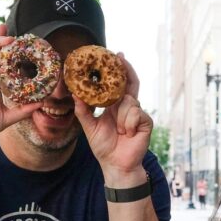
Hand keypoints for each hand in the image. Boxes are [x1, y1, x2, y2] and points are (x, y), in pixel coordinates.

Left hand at [74, 54, 150, 183]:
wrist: (116, 165)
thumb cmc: (104, 147)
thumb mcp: (89, 127)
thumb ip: (83, 111)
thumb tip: (74, 95)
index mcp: (115, 107)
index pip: (118, 85)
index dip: (119, 71)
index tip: (115, 55)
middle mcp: (127, 107)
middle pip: (130, 84)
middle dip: (126, 70)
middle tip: (121, 57)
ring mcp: (138, 114)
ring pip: (129, 102)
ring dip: (121, 116)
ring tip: (119, 131)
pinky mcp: (146, 122)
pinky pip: (136, 114)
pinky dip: (129, 123)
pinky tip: (127, 133)